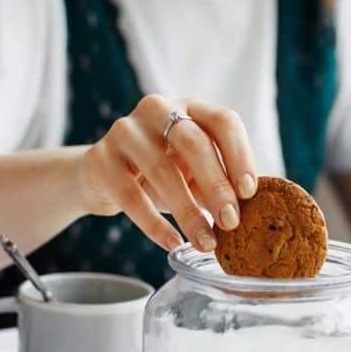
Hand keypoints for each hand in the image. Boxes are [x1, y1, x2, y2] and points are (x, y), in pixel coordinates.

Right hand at [78, 95, 257, 251]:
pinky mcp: (100, 159)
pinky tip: (174, 243)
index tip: (250, 192)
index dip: (240, 155)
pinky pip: (131, 196)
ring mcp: (125, 131)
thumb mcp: (193, 171)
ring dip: (189, 213)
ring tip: (207, 242)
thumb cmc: (161, 172)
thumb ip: (218, 182)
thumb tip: (249, 212)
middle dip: (218, 185)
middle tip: (232, 222)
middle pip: (195, 143)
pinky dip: (155, 224)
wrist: (100, 176)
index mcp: (189, 108)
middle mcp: (157, 110)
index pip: (223, 122)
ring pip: (163, 171)